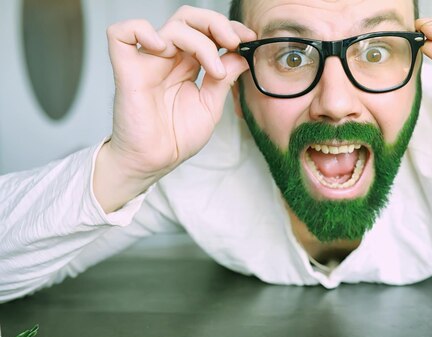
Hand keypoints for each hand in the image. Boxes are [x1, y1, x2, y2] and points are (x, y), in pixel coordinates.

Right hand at [95, 6, 255, 211]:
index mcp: (187, 64)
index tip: (249, 39)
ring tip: (215, 69)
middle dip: (215, 23)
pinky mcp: (127, 70)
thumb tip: (242, 55)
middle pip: (188, 18)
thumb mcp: (210, 107)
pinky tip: (162, 48)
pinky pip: (120, 34)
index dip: (228, 28)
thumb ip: (224, 80)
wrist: (155, 162)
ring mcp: (147, 62)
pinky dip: (140, 30)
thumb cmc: (176, 138)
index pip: (206, 31)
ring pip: (170, 26)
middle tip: (234, 41)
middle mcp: (168, 58)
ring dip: (201, 41)